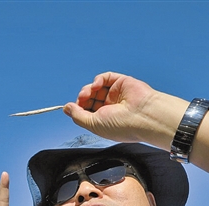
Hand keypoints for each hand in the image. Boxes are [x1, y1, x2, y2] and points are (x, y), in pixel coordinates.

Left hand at [63, 72, 186, 147]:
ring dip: (88, 89)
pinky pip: (105, 77)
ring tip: (88, 93)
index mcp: (104, 120)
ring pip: (95, 88)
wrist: (143, 116)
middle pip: (89, 98)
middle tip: (82, 99)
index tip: (72, 107)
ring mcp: (116, 95)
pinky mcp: (121, 83)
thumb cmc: (122, 125)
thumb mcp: (94, 124)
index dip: (78, 108)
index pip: (86, 111)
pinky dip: (98, 80)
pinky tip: (97, 85)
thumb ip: (78, 116)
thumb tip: (66, 108)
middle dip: (82, 98)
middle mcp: (110, 108)